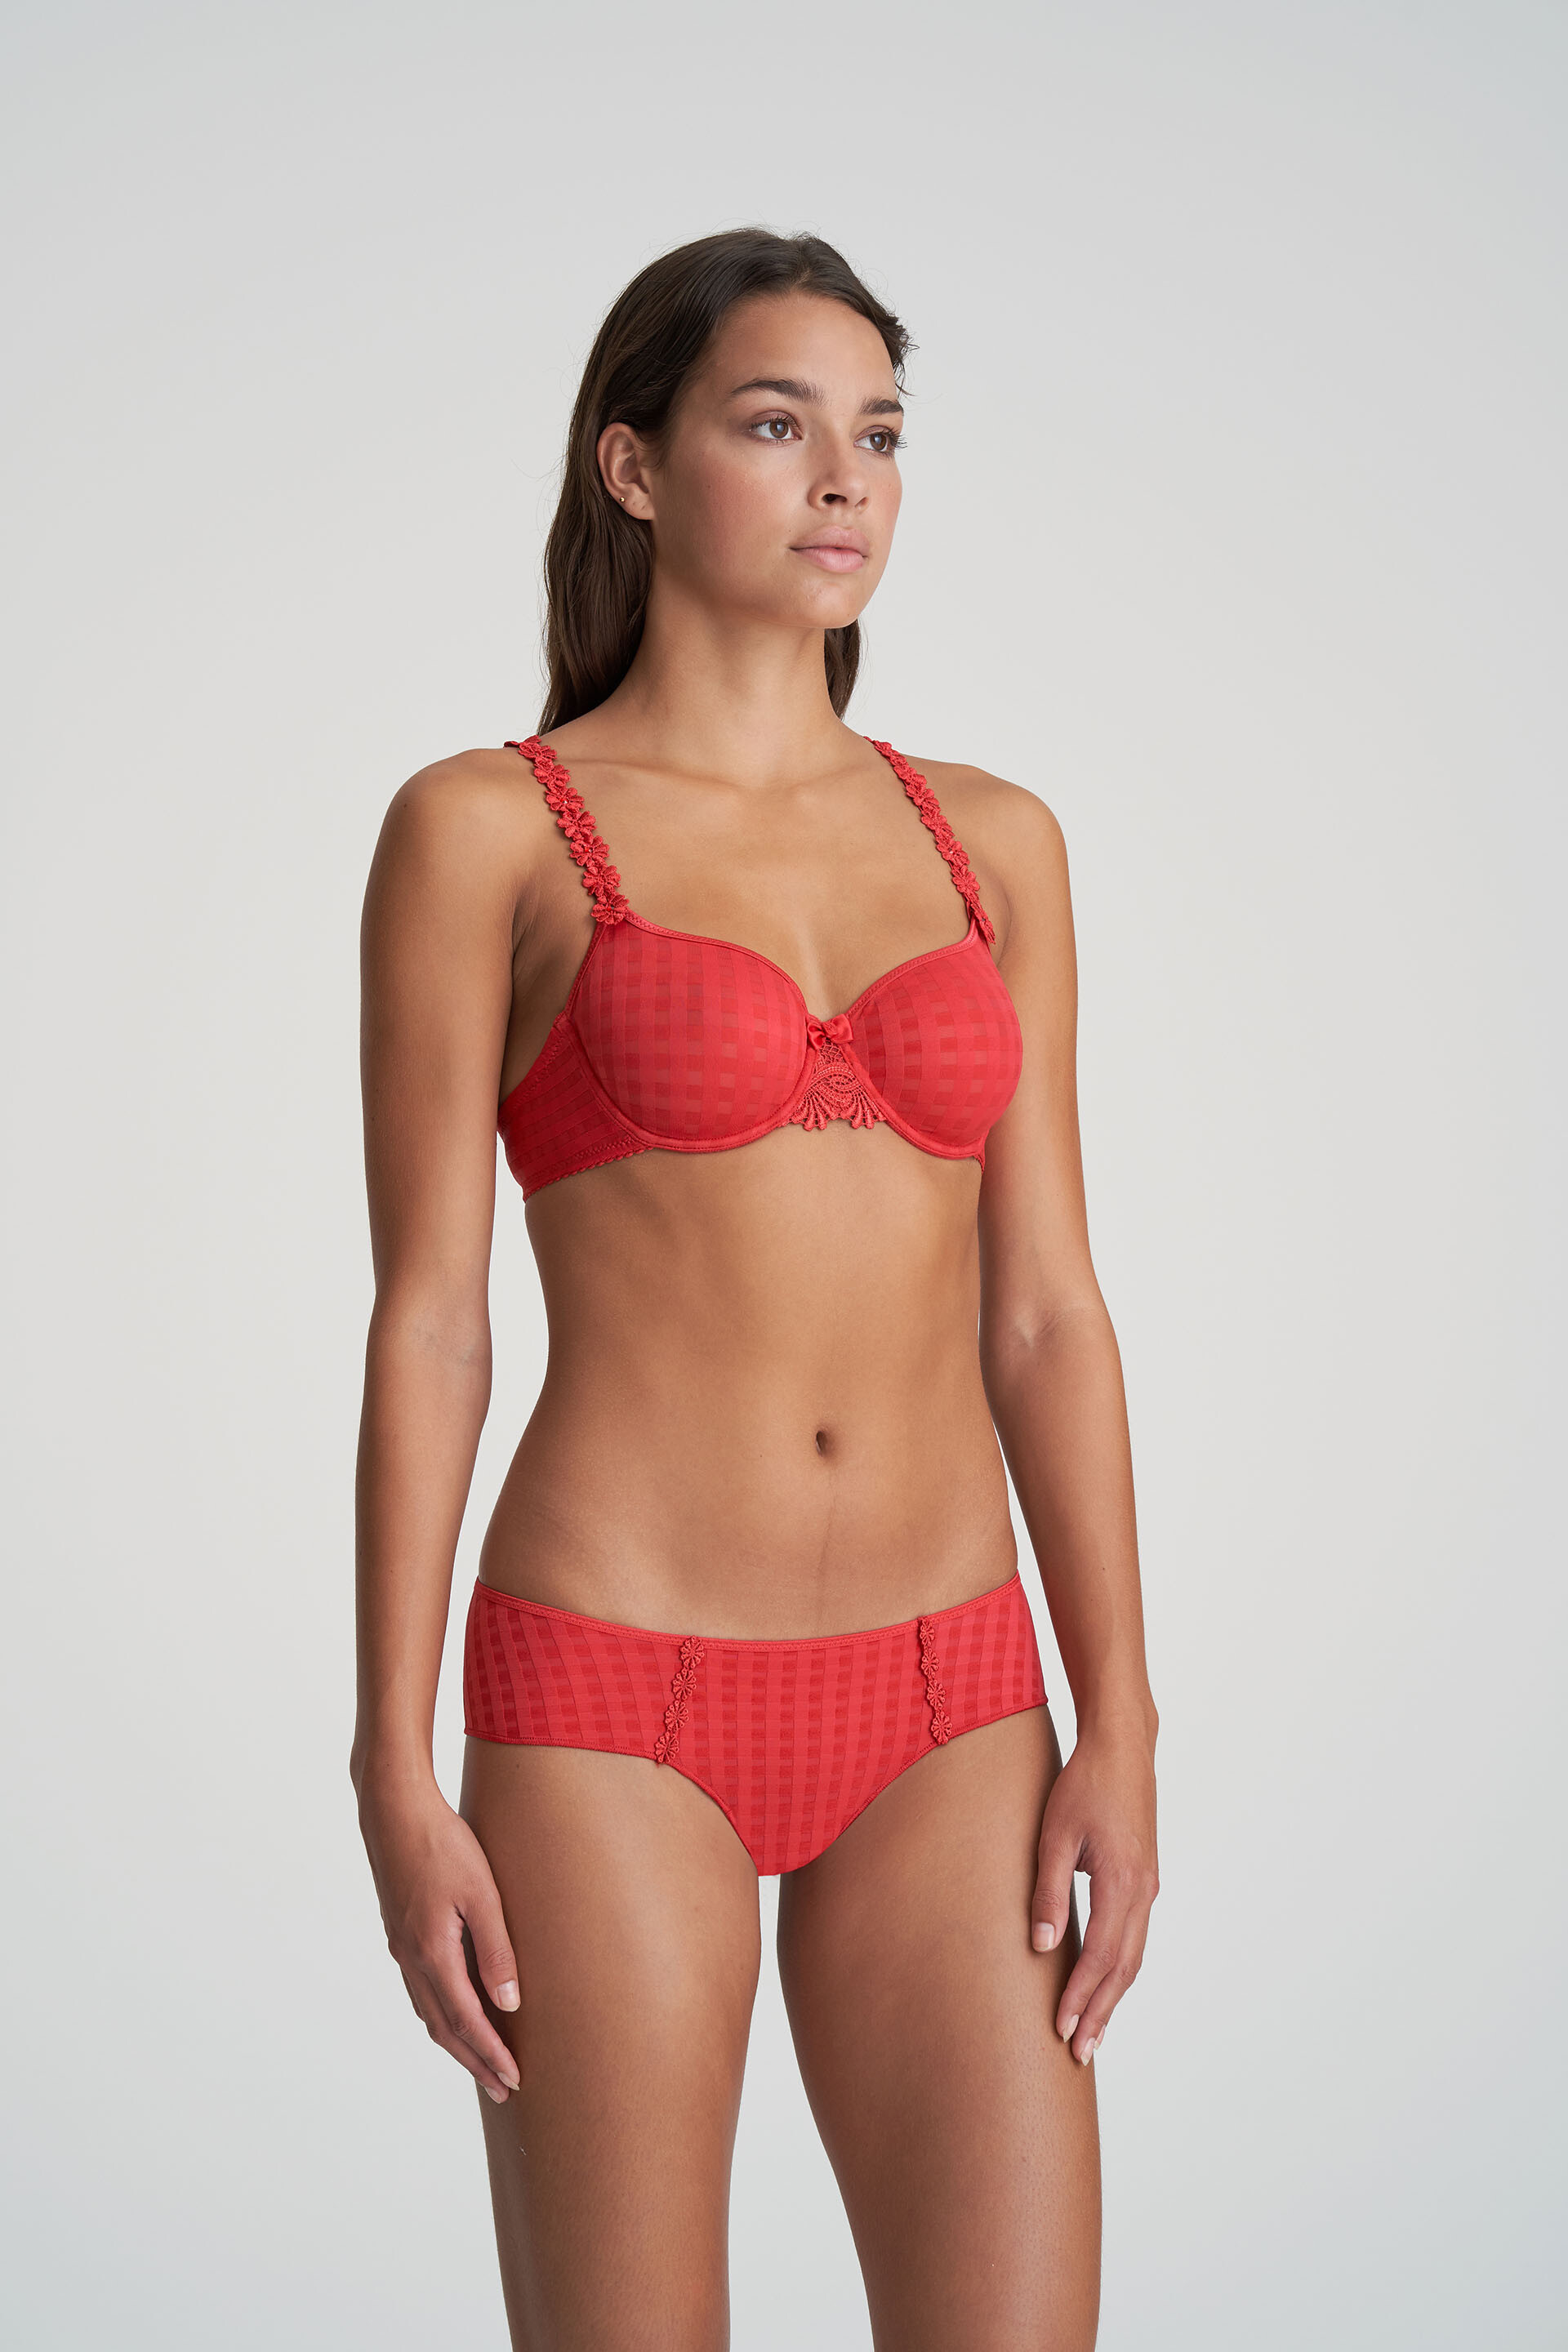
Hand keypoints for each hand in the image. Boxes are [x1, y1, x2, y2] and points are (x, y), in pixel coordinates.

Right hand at [358, 1774, 522, 2100]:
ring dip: (457, 2042)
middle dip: (474, 2061)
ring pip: (429, 2012)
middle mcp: (411, 1960)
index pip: (467, 2020)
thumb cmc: (443, 1844)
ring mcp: (401, 1949)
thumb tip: (510, 2003)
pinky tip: (454, 2013)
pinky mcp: (400, 1934)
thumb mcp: (481, 1893)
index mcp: (432, 1953)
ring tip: (481, 2062)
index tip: (513, 2079)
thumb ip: (496, 1949)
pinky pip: (422, 1991)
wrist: (394, 1811)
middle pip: (444, 2028)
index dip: (491, 2053)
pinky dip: (441, 2014)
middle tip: (502, 2089)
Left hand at [1030, 1718, 1158, 2064]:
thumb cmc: (1085, 1784)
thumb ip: (1048, 1891)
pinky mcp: (1144, 1879)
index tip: (1062, 2031)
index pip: (1101, 1957)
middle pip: (1124, 1969)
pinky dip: (1120, 1968)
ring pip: (1133, 1956)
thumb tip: (1043, 1948)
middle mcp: (1143, 1891)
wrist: (1123, 1747)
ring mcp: (1148, 1886)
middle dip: (1101, 2012)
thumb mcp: (1056, 1834)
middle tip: (1080, 2053)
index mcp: (1123, 1882)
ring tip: (1092, 2032)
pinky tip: (1105, 1982)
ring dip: (1112, 1996)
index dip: (1082, 1997)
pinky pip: (1135, 1936)